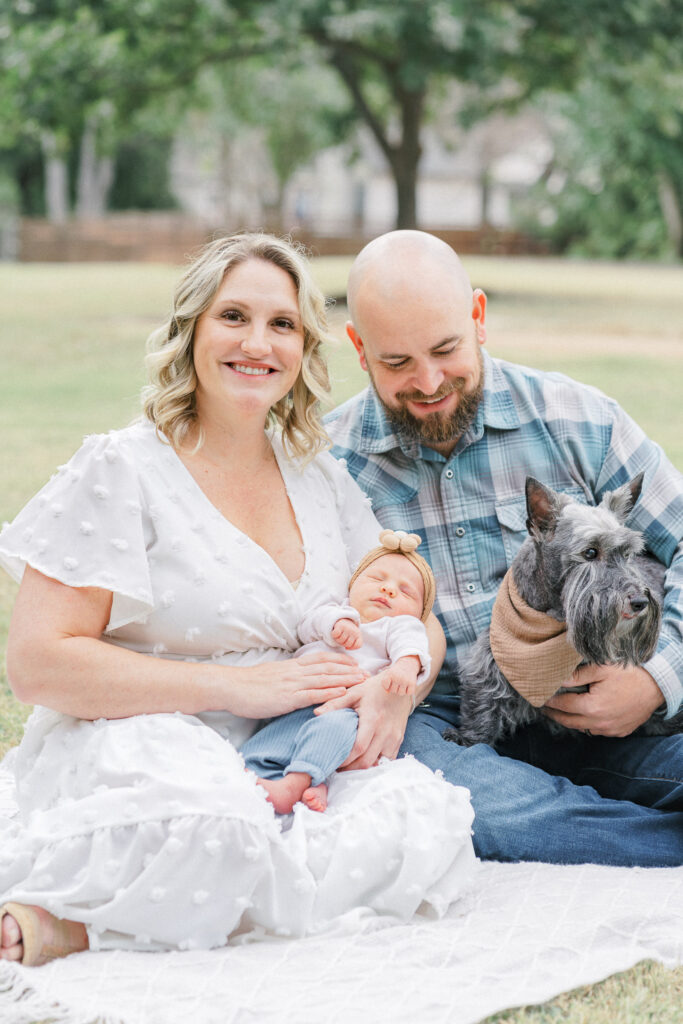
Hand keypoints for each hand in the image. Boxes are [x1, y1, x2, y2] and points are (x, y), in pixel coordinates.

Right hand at [229, 652, 366, 718]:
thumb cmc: (248, 685)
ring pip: (325, 679)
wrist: (231, 687)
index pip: (321, 658)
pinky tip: (342, 693)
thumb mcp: (272, 676)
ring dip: (346, 680)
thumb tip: (297, 682)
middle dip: (350, 670)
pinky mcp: (287, 698)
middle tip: (368, 674)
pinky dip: (329, 693)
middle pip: (329, 667)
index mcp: (292, 666)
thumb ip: (287, 677)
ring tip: (363, 682)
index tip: (355, 663)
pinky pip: (312, 694)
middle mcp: (295, 672)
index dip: (340, 660)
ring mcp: (292, 684)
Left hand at [314, 673, 411, 768]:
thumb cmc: (374, 689)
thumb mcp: (354, 692)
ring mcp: (394, 737)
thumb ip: (335, 703)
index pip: (359, 747)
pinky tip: (364, 761)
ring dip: (363, 768)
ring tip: (349, 767)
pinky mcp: (399, 740)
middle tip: (337, 769)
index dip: (345, 759)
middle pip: (367, 760)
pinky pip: (387, 760)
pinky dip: (375, 764)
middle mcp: (385, 731)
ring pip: (378, 763)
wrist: (400, 686)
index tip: (333, 761)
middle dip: (351, 769)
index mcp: (372, 719)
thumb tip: (316, 713)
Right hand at [331, 617, 361, 649]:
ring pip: (341, 640)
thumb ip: (353, 645)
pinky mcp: (340, 626)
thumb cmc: (348, 632)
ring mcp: (347, 628)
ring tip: (339, 636)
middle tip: (342, 639)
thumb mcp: (354, 637)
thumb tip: (347, 648)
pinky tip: (335, 633)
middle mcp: (354, 631)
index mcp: (358, 634)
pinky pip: (336, 634)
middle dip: (344, 644)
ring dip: (338, 640)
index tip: (348, 646)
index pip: (358, 645)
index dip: (352, 648)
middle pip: (348, 644)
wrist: (344, 620)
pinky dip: (334, 635)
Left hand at [379, 654, 419, 695]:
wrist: (408, 664)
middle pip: (393, 691)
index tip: (390, 681)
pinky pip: (408, 693)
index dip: (387, 686)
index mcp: (390, 673)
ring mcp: (405, 680)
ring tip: (402, 684)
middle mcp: (398, 677)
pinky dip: (408, 691)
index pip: (385, 686)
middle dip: (394, 688)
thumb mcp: (388, 674)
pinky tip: (407, 685)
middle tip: (397, 682)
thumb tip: (387, 692)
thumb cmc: (396, 672)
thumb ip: (385, 683)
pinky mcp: (412, 683)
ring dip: (401, 690)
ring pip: (400, 693)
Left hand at [542, 663, 665, 736]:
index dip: (549, 701)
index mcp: (592, 707)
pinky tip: (583, 715)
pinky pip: (597, 731)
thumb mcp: (601, 668)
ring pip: (582, 728)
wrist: (658, 686)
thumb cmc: (629, 674)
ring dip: (570, 720)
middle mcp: (599, 723)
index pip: (562, 706)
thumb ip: (577, 674)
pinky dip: (587, 724)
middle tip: (544, 708)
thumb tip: (557, 679)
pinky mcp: (619, 731)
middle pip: (569, 721)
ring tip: (560, 711)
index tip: (539, 696)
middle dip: (554, 714)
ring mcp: (610, 730)